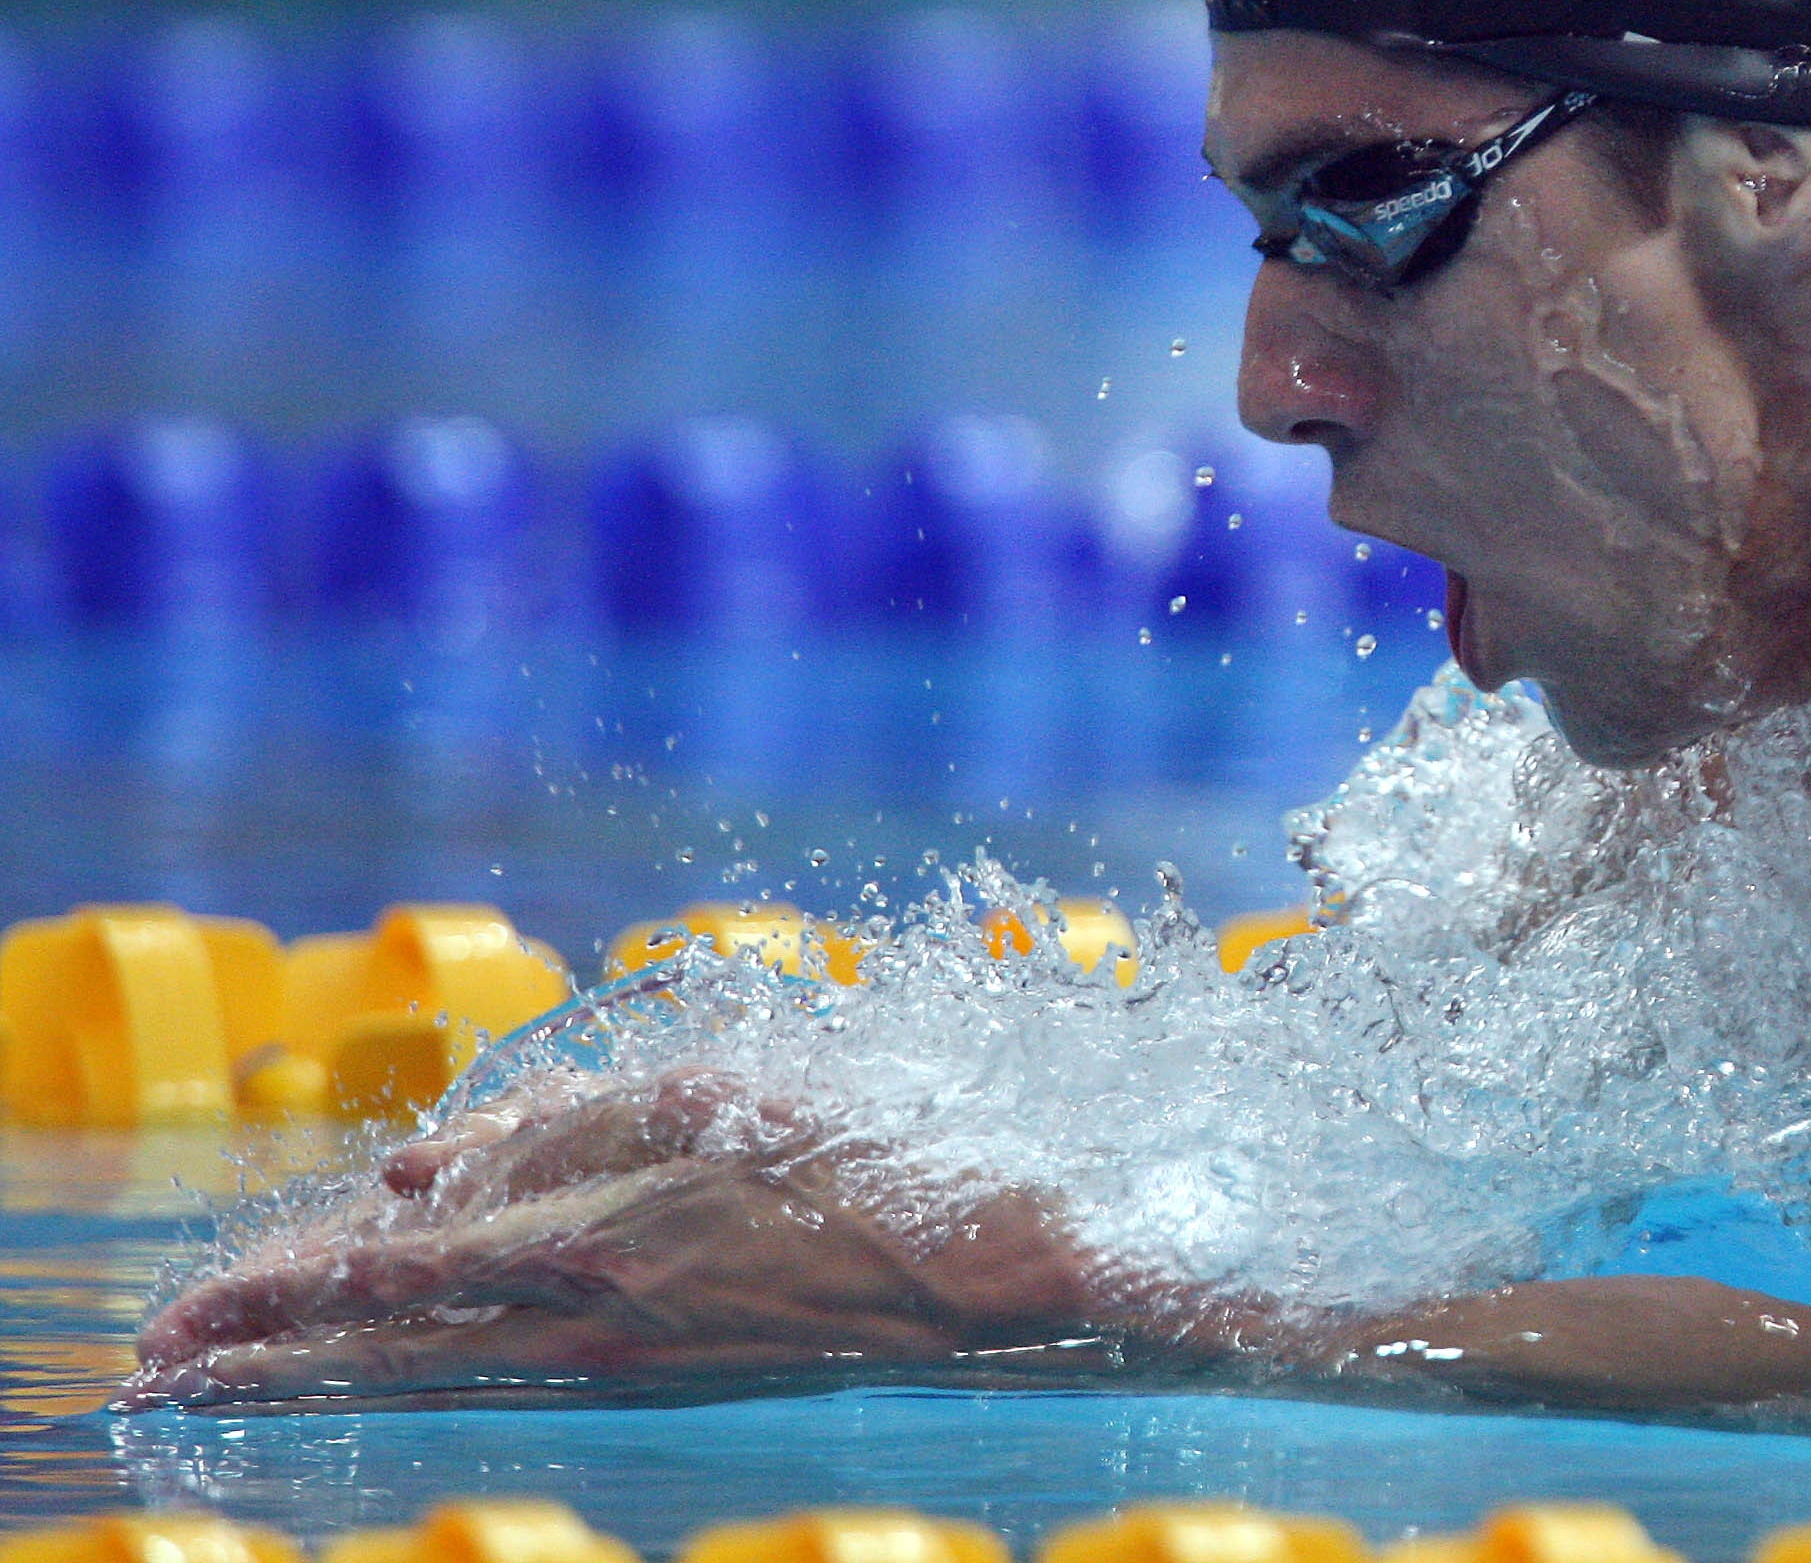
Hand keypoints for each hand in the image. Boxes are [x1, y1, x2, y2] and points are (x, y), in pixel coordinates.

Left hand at [126, 1070, 1130, 1408]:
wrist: (978, 1265)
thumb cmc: (854, 1155)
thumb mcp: (702, 1098)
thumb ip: (555, 1128)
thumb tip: (409, 1175)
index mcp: (594, 1237)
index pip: (388, 1278)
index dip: (275, 1301)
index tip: (184, 1320)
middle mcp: (588, 1315)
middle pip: (389, 1346)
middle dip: (265, 1359)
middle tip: (162, 1371)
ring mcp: (624, 1353)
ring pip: (437, 1364)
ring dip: (323, 1374)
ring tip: (231, 1381)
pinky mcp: (663, 1368)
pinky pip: (512, 1361)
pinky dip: (427, 1358)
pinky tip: (386, 1355)